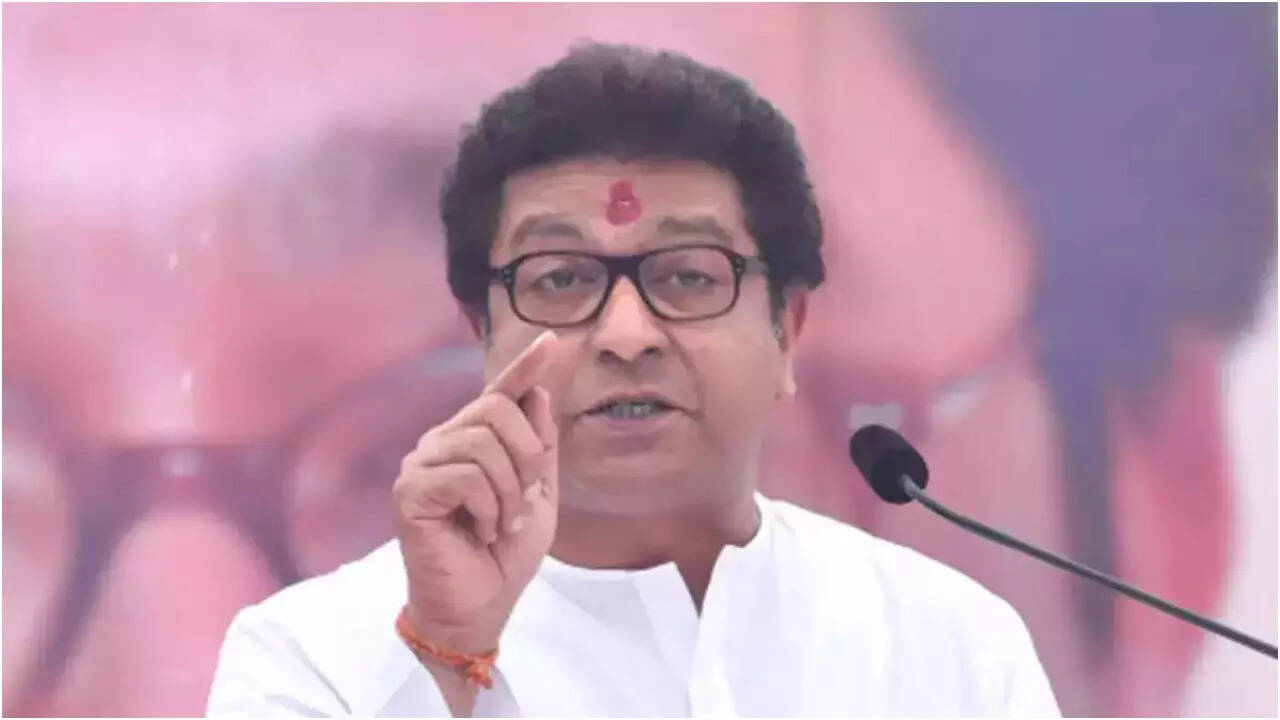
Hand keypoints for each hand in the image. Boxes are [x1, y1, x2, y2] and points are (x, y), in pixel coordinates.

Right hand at [393, 330, 562, 654]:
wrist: (480, 604)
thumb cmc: (504, 554)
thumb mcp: (537, 494)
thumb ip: (538, 446)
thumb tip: (538, 391)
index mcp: (472, 440)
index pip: (500, 393)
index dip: (525, 367)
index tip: (552, 342)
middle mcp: (442, 442)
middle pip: (497, 410)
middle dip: (526, 458)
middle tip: (521, 503)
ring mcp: (420, 464)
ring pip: (483, 444)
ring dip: (508, 491)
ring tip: (499, 523)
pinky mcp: (409, 491)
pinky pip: (465, 476)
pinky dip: (487, 508)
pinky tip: (479, 530)